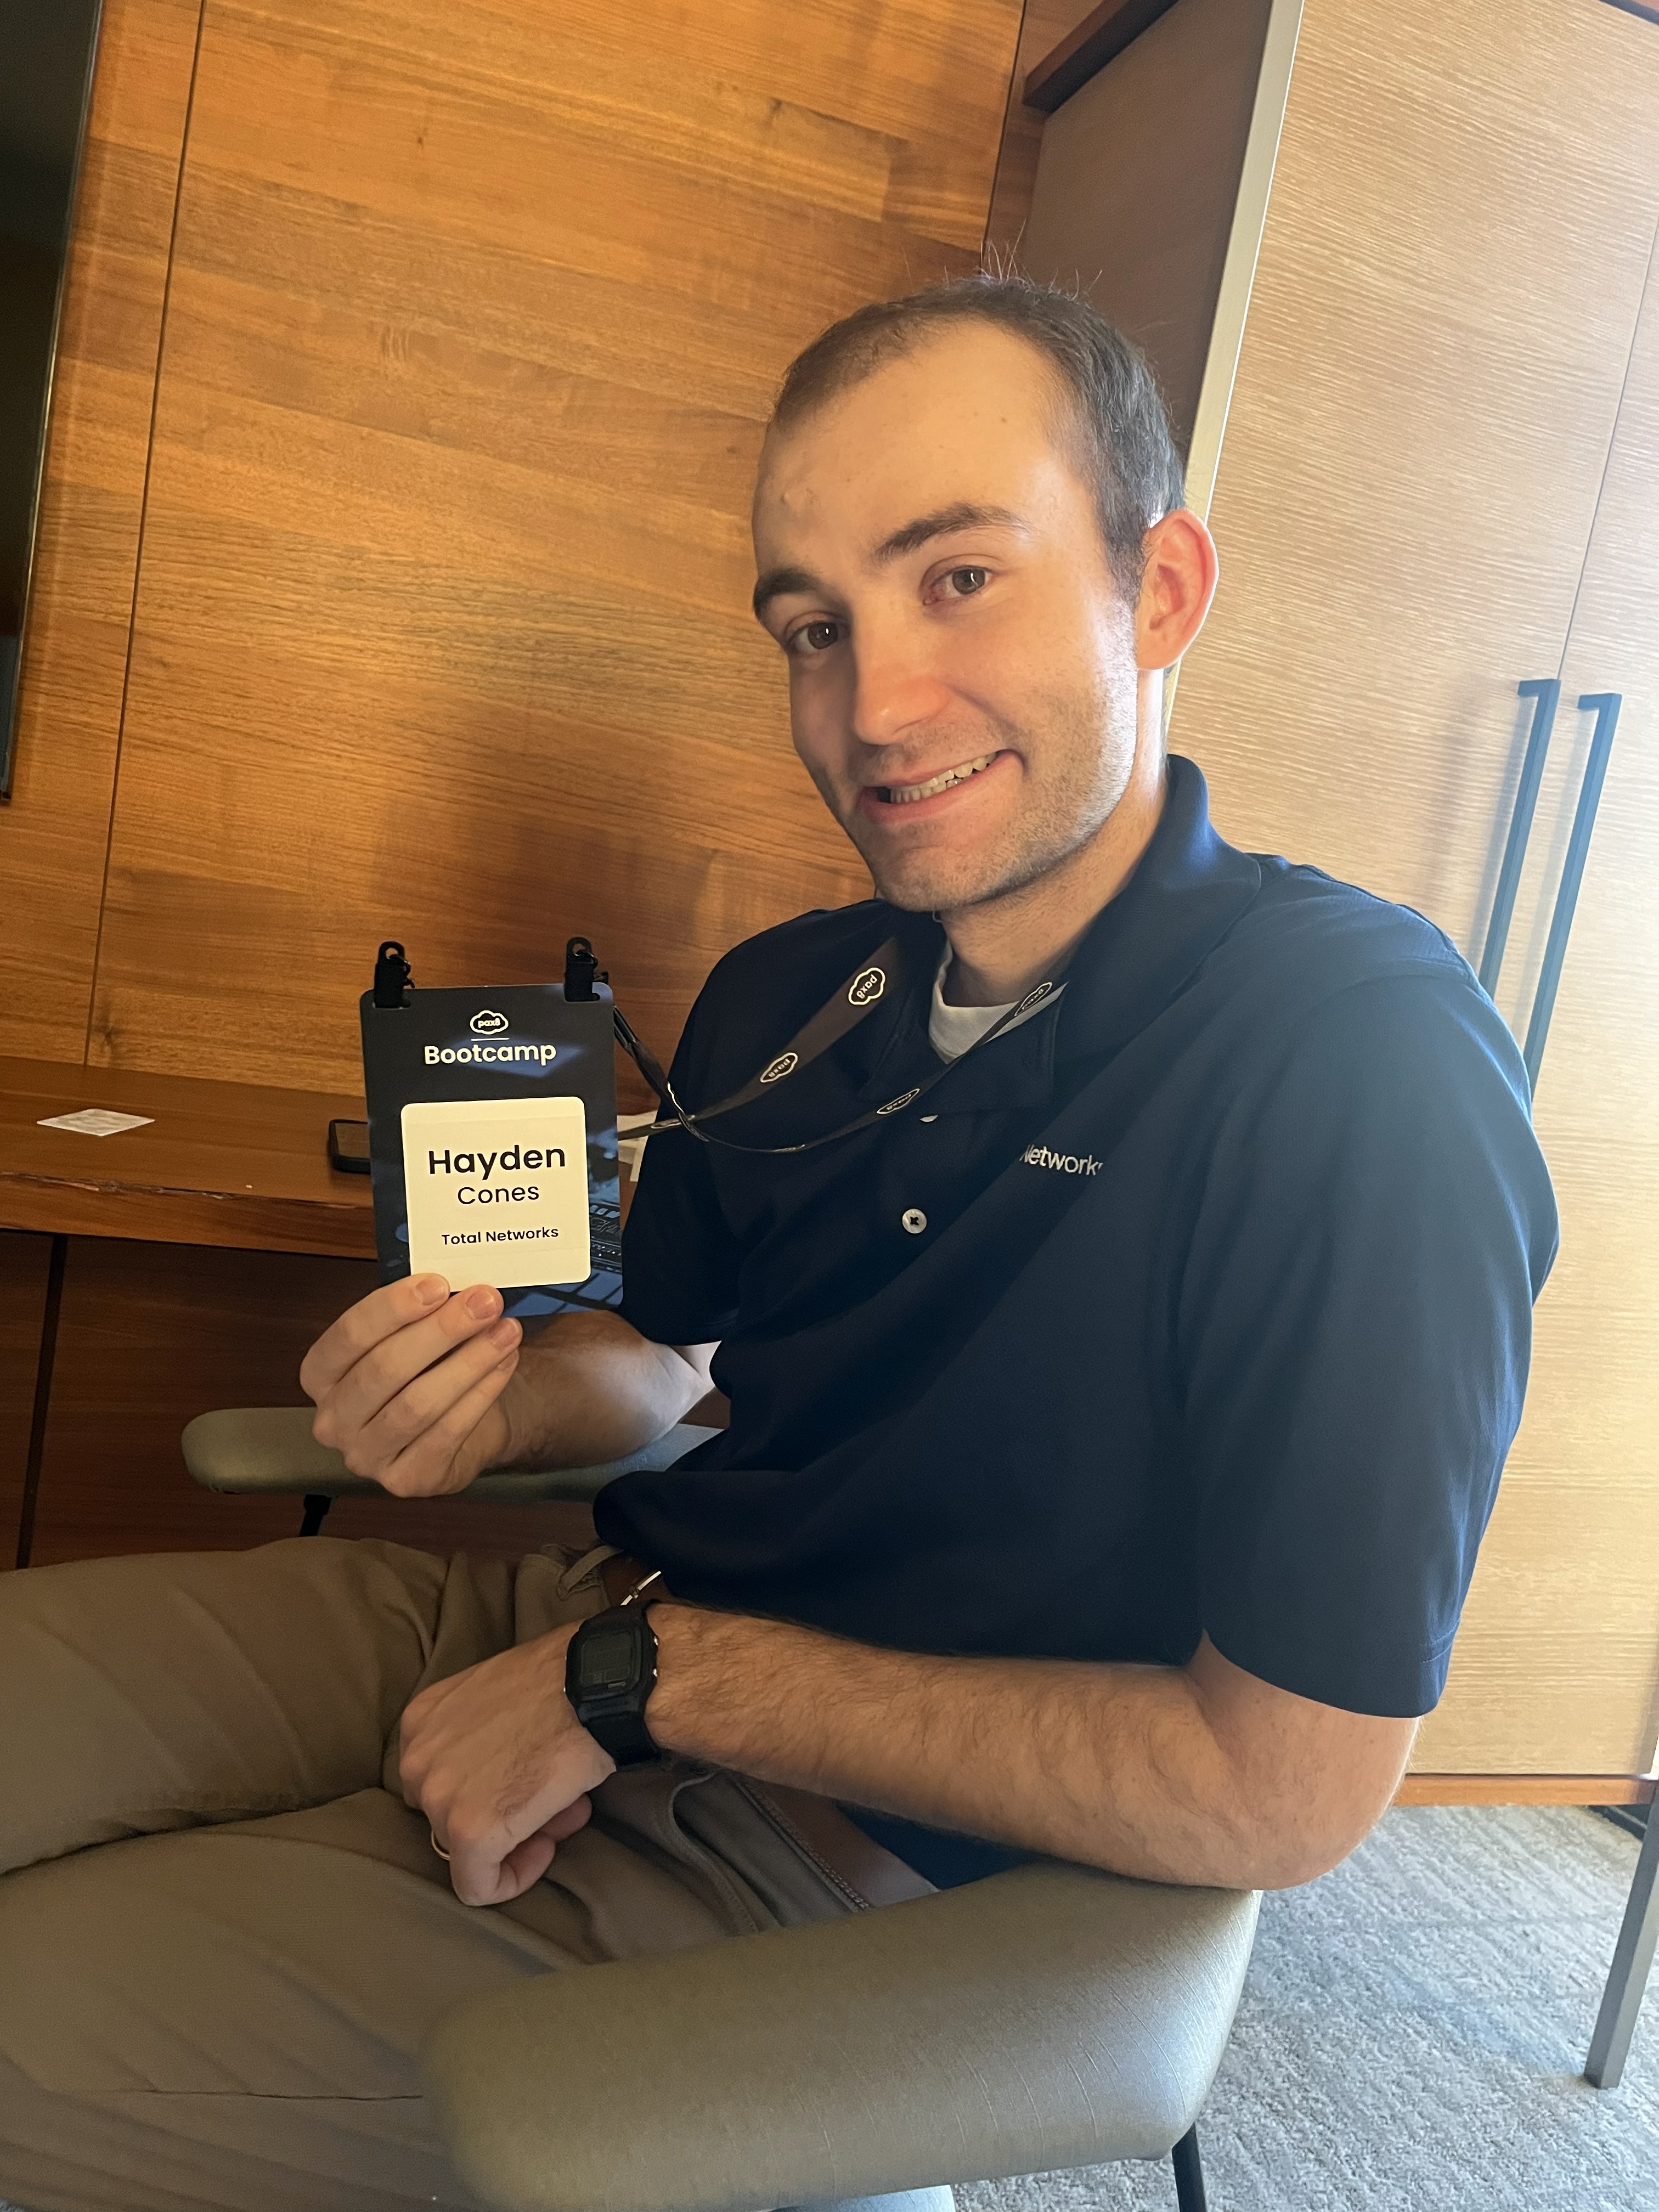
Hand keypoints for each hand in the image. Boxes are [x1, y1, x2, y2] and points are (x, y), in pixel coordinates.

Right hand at [300, 1273, 523, 1494]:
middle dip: (441, 1330)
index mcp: (321, 1373)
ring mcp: (365, 1455)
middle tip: (484, 1302)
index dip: (393, 1307)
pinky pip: (447, 1432)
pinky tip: (505, 1363)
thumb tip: (459, 1288)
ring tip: (506, 1331)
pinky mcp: (405, 1480)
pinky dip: (482, 1393)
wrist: (455, 1427)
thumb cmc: (425, 1372)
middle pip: (385, 1368)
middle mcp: (333, 1419)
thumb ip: (420, 1314)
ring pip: (418, 1404)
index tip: (438, 1285)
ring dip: (469, 1362)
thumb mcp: (410, 1337)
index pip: (349, 1335)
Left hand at [398, 1626, 615, 1904]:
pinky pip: (477, 1884)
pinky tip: (545, 1849)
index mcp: (421, 1722)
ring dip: (511, 1838)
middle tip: (547, 1801)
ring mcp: (439, 1798)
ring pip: (465, 1847)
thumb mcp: (499, 1704)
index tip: (520, 1787)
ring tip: (559, 1813)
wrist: (592, 1687)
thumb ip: (487, 1749)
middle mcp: (417, 1762)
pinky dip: (511, 1877)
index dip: (482, 1791)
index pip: (438, 1780)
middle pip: (451, 1813)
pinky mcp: (469, 1833)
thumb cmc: (559, 1684)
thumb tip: (516, 1792)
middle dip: (499, 1813)